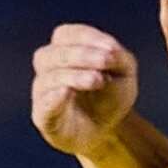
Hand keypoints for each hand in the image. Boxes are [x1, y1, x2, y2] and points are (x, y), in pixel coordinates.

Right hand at [32, 24, 141, 158]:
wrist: (106, 132)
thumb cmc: (111, 96)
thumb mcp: (124, 74)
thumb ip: (120, 58)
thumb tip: (110, 51)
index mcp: (65, 51)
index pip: (66, 35)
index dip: (87, 38)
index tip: (111, 48)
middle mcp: (48, 69)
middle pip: (53, 54)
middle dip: (81, 55)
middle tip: (106, 60)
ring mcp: (44, 94)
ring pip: (48, 78)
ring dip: (73, 75)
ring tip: (97, 79)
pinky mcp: (44, 118)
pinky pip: (43, 106)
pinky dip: (54, 98)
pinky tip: (67, 91)